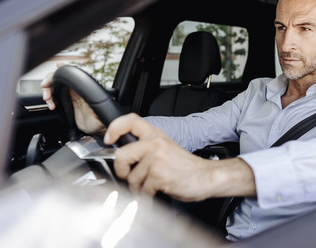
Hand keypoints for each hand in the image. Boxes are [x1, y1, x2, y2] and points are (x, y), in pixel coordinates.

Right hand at [41, 64, 104, 134]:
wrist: (95, 131)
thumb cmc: (99, 122)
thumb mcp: (99, 119)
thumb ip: (98, 114)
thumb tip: (95, 111)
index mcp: (85, 91)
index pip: (75, 76)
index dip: (65, 69)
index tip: (58, 66)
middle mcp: (77, 92)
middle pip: (61, 79)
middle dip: (51, 80)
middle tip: (44, 85)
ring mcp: (71, 97)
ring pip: (55, 88)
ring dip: (48, 91)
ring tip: (47, 99)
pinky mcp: (66, 104)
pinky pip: (55, 97)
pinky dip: (50, 100)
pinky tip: (51, 106)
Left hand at [104, 113, 256, 200]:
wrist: (206, 177)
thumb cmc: (186, 166)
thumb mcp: (165, 148)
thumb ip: (146, 147)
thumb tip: (123, 155)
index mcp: (156, 135)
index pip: (130, 121)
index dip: (115, 128)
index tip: (109, 139)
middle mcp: (155, 144)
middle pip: (121, 155)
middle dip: (122, 171)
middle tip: (130, 175)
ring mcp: (157, 159)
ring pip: (131, 177)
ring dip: (138, 187)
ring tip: (152, 184)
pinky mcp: (159, 176)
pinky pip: (142, 189)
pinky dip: (147, 195)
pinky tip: (158, 190)